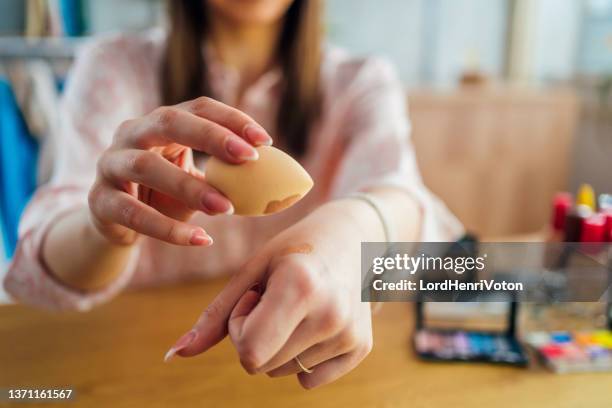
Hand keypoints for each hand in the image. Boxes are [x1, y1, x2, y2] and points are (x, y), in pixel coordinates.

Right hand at [88, 97, 271, 245]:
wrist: (117, 222)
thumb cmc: (165, 194)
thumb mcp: (196, 180)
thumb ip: (226, 175)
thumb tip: (278, 182)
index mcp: (160, 123)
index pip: (198, 107)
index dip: (232, 119)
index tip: (266, 140)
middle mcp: (131, 134)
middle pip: (169, 122)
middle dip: (211, 136)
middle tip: (249, 157)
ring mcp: (111, 165)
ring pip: (146, 166)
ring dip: (190, 187)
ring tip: (226, 208)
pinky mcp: (100, 201)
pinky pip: (133, 213)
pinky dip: (169, 229)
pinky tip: (202, 240)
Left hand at [166, 200, 374, 388]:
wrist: (352, 239)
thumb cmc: (293, 249)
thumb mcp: (252, 271)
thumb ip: (215, 316)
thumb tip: (173, 355)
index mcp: (300, 287)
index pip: (250, 352)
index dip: (240, 327)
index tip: (253, 297)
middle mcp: (330, 314)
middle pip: (263, 365)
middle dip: (256, 336)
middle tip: (276, 299)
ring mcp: (349, 333)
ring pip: (283, 372)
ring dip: (279, 345)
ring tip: (298, 306)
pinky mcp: (361, 347)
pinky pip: (310, 379)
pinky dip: (302, 357)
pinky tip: (316, 321)